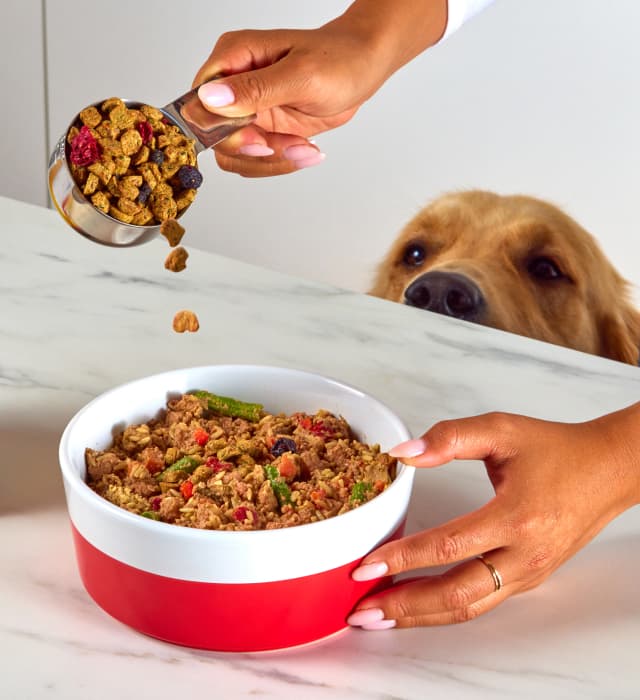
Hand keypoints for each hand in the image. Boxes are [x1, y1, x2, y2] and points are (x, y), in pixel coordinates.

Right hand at [192, 0, 447, 175]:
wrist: (362, 68)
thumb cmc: (339, 60)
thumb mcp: (300, 74)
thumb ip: (256, 88)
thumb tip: (211, 98)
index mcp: (232, 58)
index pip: (200, 104)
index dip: (222, 130)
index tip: (258, 139)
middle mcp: (232, 85)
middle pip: (216, 137)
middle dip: (254, 151)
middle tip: (288, 146)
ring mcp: (246, 110)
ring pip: (236, 154)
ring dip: (271, 160)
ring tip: (304, 149)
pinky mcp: (262, 128)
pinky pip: (256, 159)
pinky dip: (280, 162)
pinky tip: (306, 150)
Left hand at [347, 404, 639, 628]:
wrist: (607, 470)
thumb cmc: (555, 449)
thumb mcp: (501, 429)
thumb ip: (450, 438)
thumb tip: (403, 454)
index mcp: (516, 517)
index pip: (447, 546)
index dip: (402, 558)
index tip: (364, 566)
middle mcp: (524, 555)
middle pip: (456, 594)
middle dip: (404, 606)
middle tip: (361, 609)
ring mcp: (529, 573)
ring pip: (469, 607)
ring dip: (421, 616)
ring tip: (380, 617)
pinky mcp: (529, 578)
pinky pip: (482, 602)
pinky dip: (445, 609)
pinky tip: (418, 605)